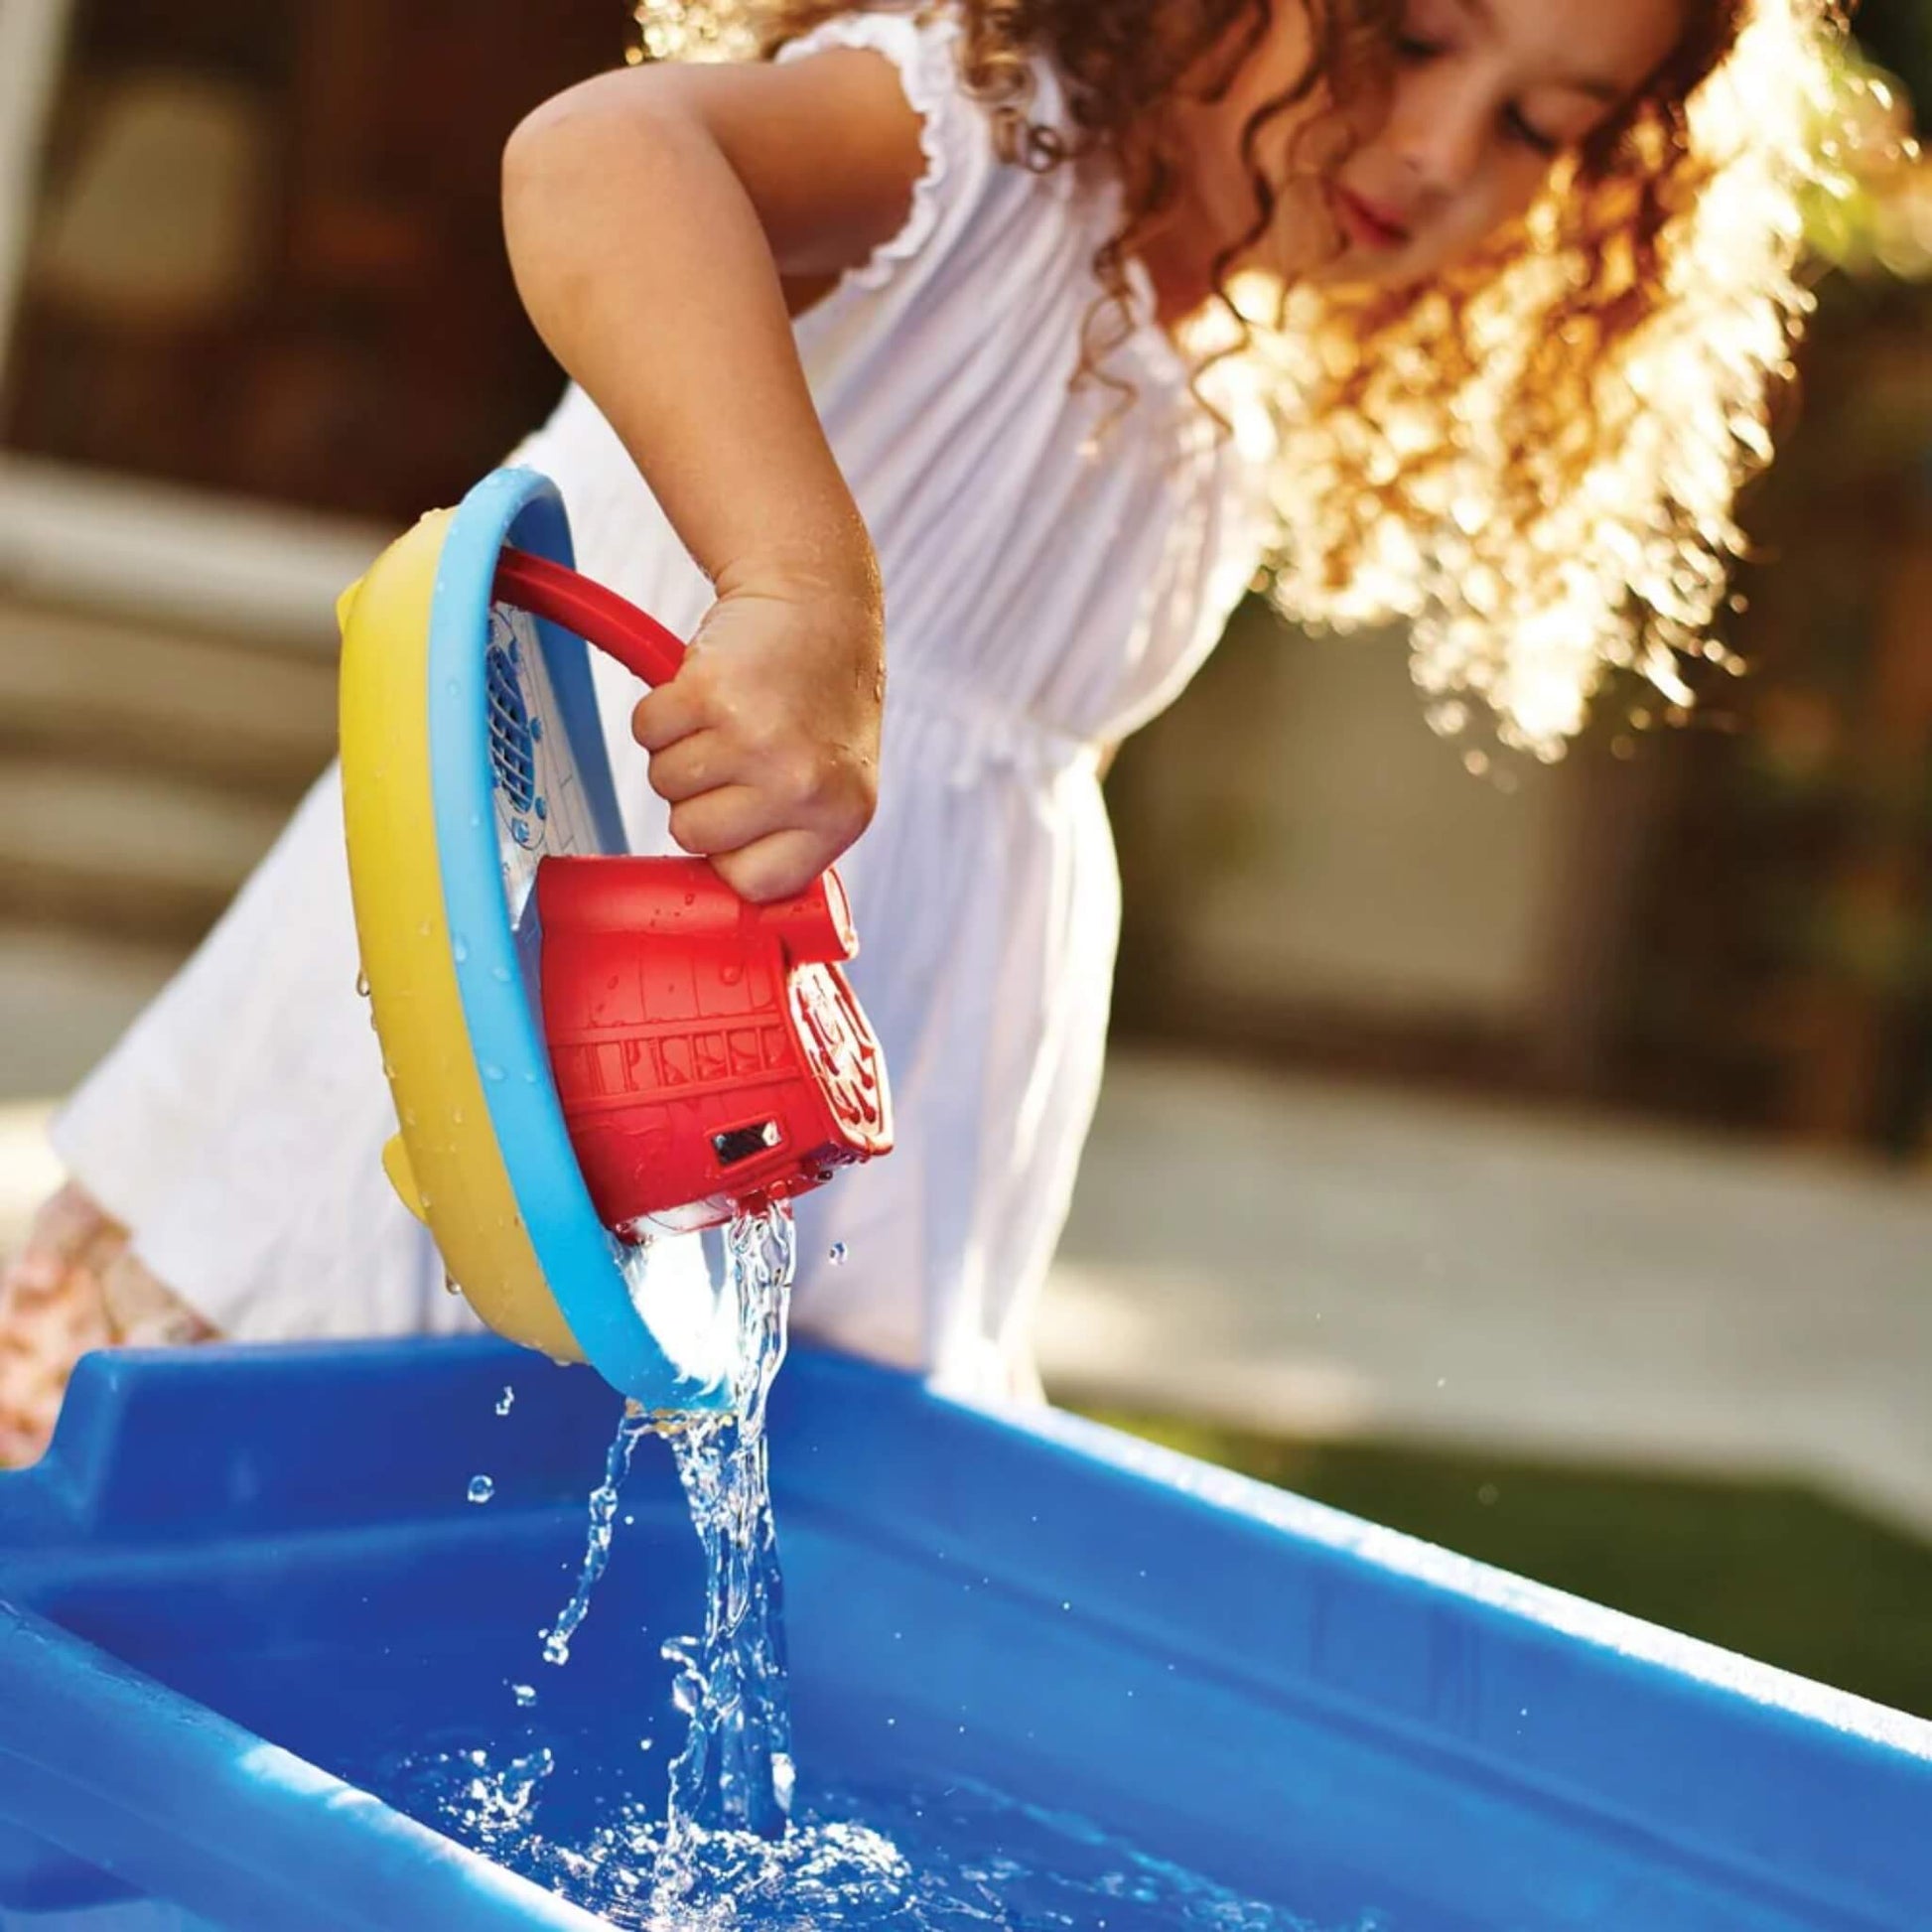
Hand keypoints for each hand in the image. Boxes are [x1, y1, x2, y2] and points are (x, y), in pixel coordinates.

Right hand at [631, 571, 883, 902]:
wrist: (818, 605)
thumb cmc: (817, 703)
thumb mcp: (834, 785)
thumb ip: (792, 842)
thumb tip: (729, 915)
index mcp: (839, 819)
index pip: (750, 884)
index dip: (732, 852)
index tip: (746, 815)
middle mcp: (800, 785)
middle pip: (690, 835)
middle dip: (701, 795)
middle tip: (741, 751)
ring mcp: (755, 738)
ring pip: (663, 784)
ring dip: (681, 749)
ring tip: (730, 718)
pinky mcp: (710, 692)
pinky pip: (645, 731)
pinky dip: (662, 710)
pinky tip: (708, 690)